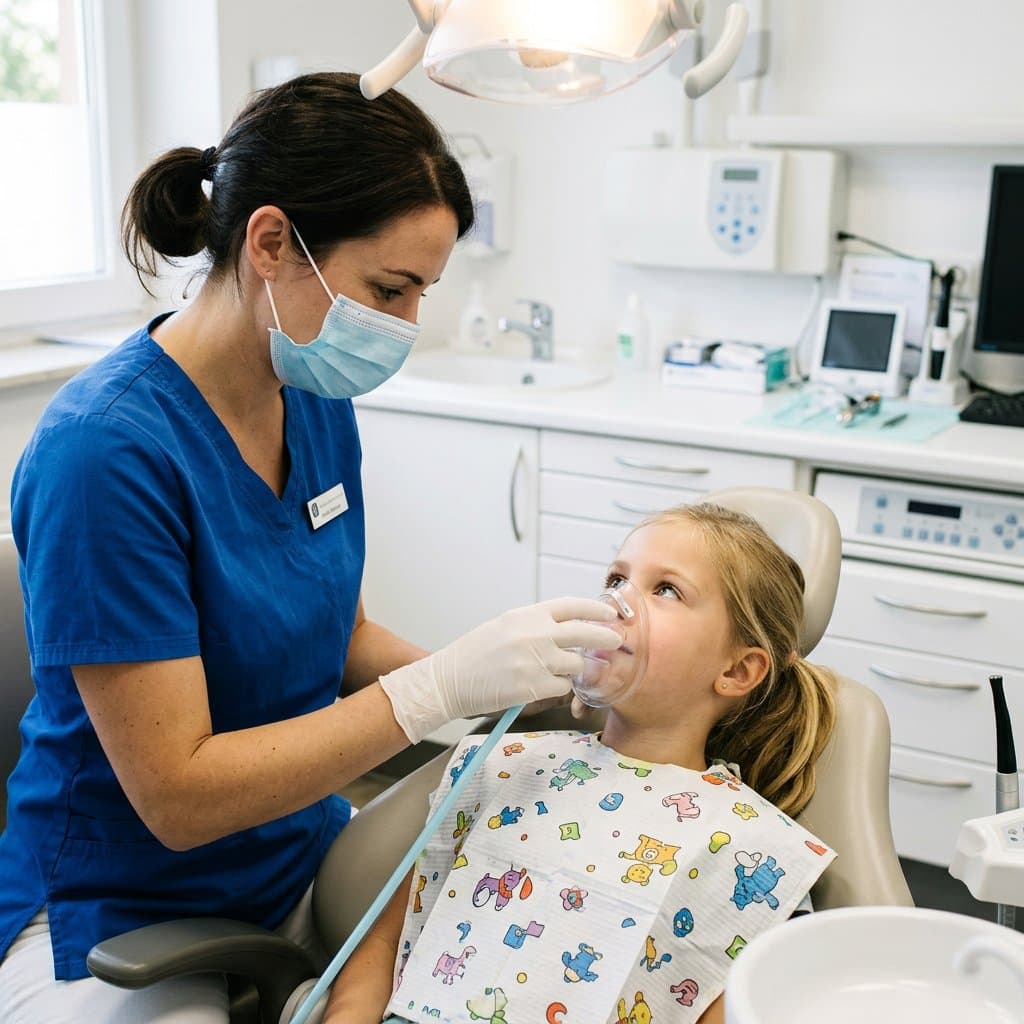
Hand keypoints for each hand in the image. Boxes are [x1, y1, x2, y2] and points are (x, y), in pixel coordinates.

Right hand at [379, 597, 620, 743]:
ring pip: (576, 665)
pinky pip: (562, 688)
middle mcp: (535, 634)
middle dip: (605, 637)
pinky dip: (558, 689)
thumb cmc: (475, 653)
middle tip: (616, 640)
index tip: (610, 613)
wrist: (449, 679)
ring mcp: (536, 661)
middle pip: (585, 633)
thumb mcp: (506, 625)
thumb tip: (569, 628)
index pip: (572, 606)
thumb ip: (536, 625)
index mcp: (527, 615)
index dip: (596, 609)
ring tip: (561, 672)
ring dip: (574, 670)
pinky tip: (543, 687)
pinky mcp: (533, 687)